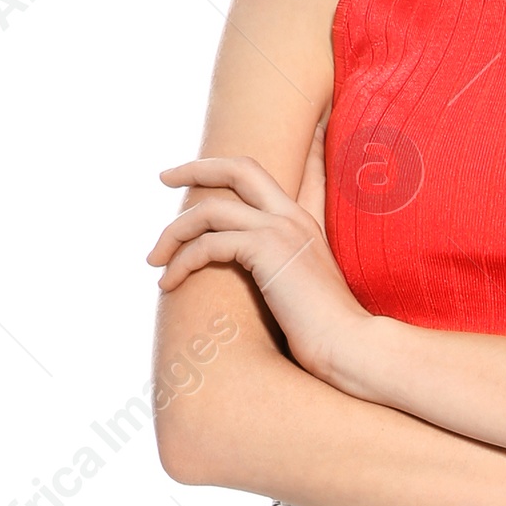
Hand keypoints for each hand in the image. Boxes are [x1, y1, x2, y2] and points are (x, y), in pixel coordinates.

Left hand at [148, 150, 370, 388]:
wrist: (351, 347)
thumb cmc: (329, 333)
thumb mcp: (305, 290)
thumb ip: (281, 270)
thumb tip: (256, 280)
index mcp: (303, 221)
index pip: (283, 169)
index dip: (249, 158)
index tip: (216, 159)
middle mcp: (292, 216)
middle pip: (238, 168)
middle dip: (196, 167)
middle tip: (165, 177)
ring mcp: (281, 229)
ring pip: (210, 209)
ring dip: (173, 232)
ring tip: (154, 259)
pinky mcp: (266, 250)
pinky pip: (208, 243)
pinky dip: (181, 262)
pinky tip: (168, 283)